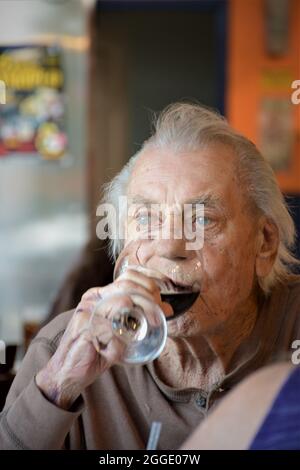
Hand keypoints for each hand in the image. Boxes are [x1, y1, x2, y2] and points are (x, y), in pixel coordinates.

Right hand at [36, 268, 171, 408]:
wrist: (66, 373)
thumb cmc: (95, 352)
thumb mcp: (118, 331)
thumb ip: (137, 319)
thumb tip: (167, 309)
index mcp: (99, 295)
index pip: (128, 276)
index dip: (149, 285)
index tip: (160, 302)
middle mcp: (92, 299)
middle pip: (128, 286)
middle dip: (149, 299)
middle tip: (160, 315)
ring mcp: (87, 312)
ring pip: (123, 302)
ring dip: (141, 315)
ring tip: (148, 327)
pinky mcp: (85, 329)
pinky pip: (112, 329)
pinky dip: (123, 340)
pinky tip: (121, 350)